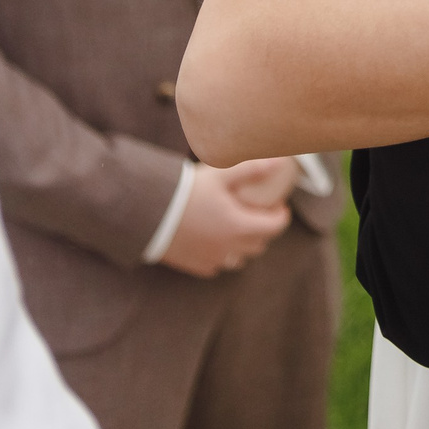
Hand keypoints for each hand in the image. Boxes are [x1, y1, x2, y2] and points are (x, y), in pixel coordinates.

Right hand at [160, 159, 293, 277]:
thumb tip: (278, 162)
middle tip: (260, 213)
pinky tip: (216, 241)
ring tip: (239, 227)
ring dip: (245, 245)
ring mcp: (212, 260)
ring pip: (240, 259)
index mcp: (239, 227)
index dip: (281, 216)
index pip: (274, 227)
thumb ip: (251, 170)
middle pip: (259, 244)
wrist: (147, 215)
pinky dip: (223, 255)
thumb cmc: (185, 193)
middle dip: (265, 229)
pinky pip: (218, 265)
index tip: (279, 205)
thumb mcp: (220, 176)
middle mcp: (229, 248)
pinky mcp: (195, 266)